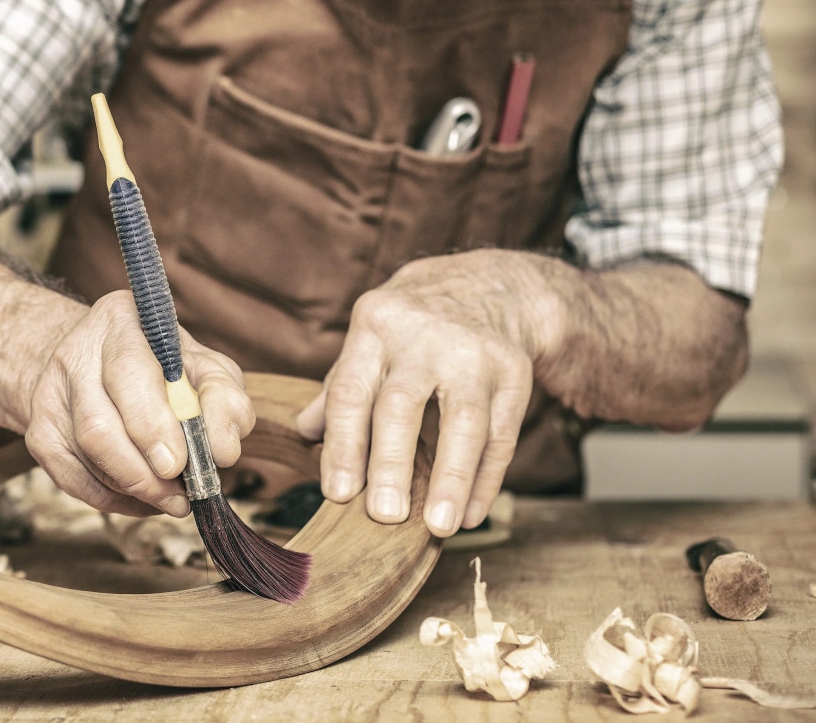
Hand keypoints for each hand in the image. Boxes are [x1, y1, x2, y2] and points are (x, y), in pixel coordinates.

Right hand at [25, 289, 254, 517]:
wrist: (97, 365)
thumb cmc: (164, 368)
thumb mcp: (204, 367)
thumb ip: (224, 399)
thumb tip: (222, 449)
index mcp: (119, 320)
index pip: (128, 370)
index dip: (153, 423)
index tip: (179, 463)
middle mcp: (75, 352)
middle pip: (98, 424)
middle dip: (143, 471)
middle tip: (180, 494)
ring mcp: (50, 394)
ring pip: (87, 456)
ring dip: (136, 488)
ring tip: (172, 498)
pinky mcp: (40, 434)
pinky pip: (75, 481)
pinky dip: (116, 500)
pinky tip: (144, 499)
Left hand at [295, 252, 541, 537]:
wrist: (485, 288)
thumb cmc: (410, 331)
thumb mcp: (369, 342)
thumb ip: (339, 389)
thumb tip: (302, 432)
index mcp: (375, 326)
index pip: (352, 390)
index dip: (344, 444)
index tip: (339, 493)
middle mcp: (423, 336)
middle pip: (404, 404)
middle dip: (392, 462)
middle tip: (385, 516)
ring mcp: (473, 352)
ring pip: (463, 421)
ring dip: (450, 479)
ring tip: (438, 527)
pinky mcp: (513, 371)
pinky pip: (500, 433)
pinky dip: (485, 478)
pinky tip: (471, 513)